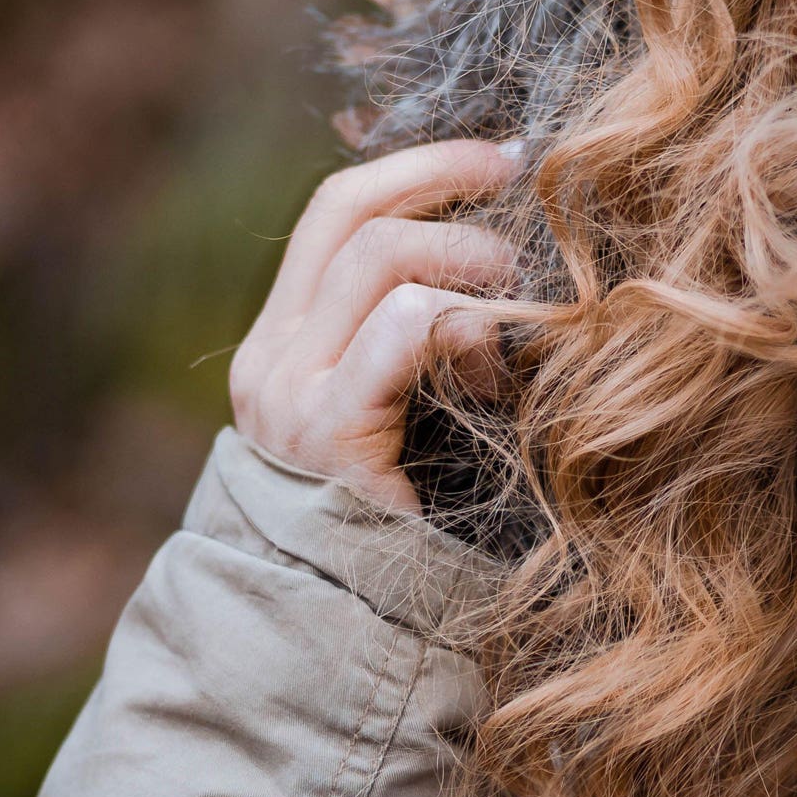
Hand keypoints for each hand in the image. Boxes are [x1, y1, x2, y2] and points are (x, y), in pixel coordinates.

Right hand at [228, 139, 532, 513]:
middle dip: (446, 181)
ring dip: (466, 255)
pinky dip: (460, 321)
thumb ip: (429, 344)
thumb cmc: (406, 531)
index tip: (498, 159)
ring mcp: (289, 393)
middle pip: (351, 211)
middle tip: (524, 189)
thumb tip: (502, 265)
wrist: (351, 638)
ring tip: (518, 290)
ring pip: (378, 256)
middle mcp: (272, 359)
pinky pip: (400, 330)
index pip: (337, 210)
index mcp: (284, 345)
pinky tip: (497, 358)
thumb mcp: (414, 416)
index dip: (418, 165)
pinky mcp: (328, 432)